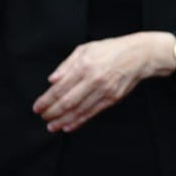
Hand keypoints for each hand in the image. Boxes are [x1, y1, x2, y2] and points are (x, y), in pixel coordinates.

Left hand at [34, 32, 175, 132]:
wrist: (138, 56)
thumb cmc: (110, 50)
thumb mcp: (85, 49)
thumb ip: (67, 65)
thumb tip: (52, 80)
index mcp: (84, 66)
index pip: (60, 88)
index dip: (46, 100)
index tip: (37, 107)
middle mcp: (93, 80)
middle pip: (67, 102)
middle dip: (52, 112)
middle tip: (42, 117)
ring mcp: (103, 91)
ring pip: (79, 111)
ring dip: (63, 121)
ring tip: (52, 126)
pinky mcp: (112, 99)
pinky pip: (92, 113)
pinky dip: (79, 122)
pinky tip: (68, 126)